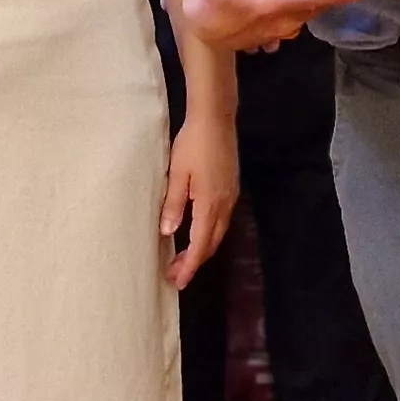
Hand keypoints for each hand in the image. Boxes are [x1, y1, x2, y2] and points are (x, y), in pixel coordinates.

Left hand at [162, 114, 238, 289]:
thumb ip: (174, 204)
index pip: (200, 245)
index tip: (177, 281)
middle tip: (175, 275)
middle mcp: (225, 204)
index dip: (189, 266)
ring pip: (218, 232)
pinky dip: (209, 234)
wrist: (216, 118)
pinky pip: (222, 220)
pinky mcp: (231, 188)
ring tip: (184, 259)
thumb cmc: (192, 143)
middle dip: (194, 262)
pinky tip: (198, 233)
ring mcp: (231, 196)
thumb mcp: (177, 173)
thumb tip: (168, 233)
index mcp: (210, 204)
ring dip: (202, 249)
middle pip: (212, 243)